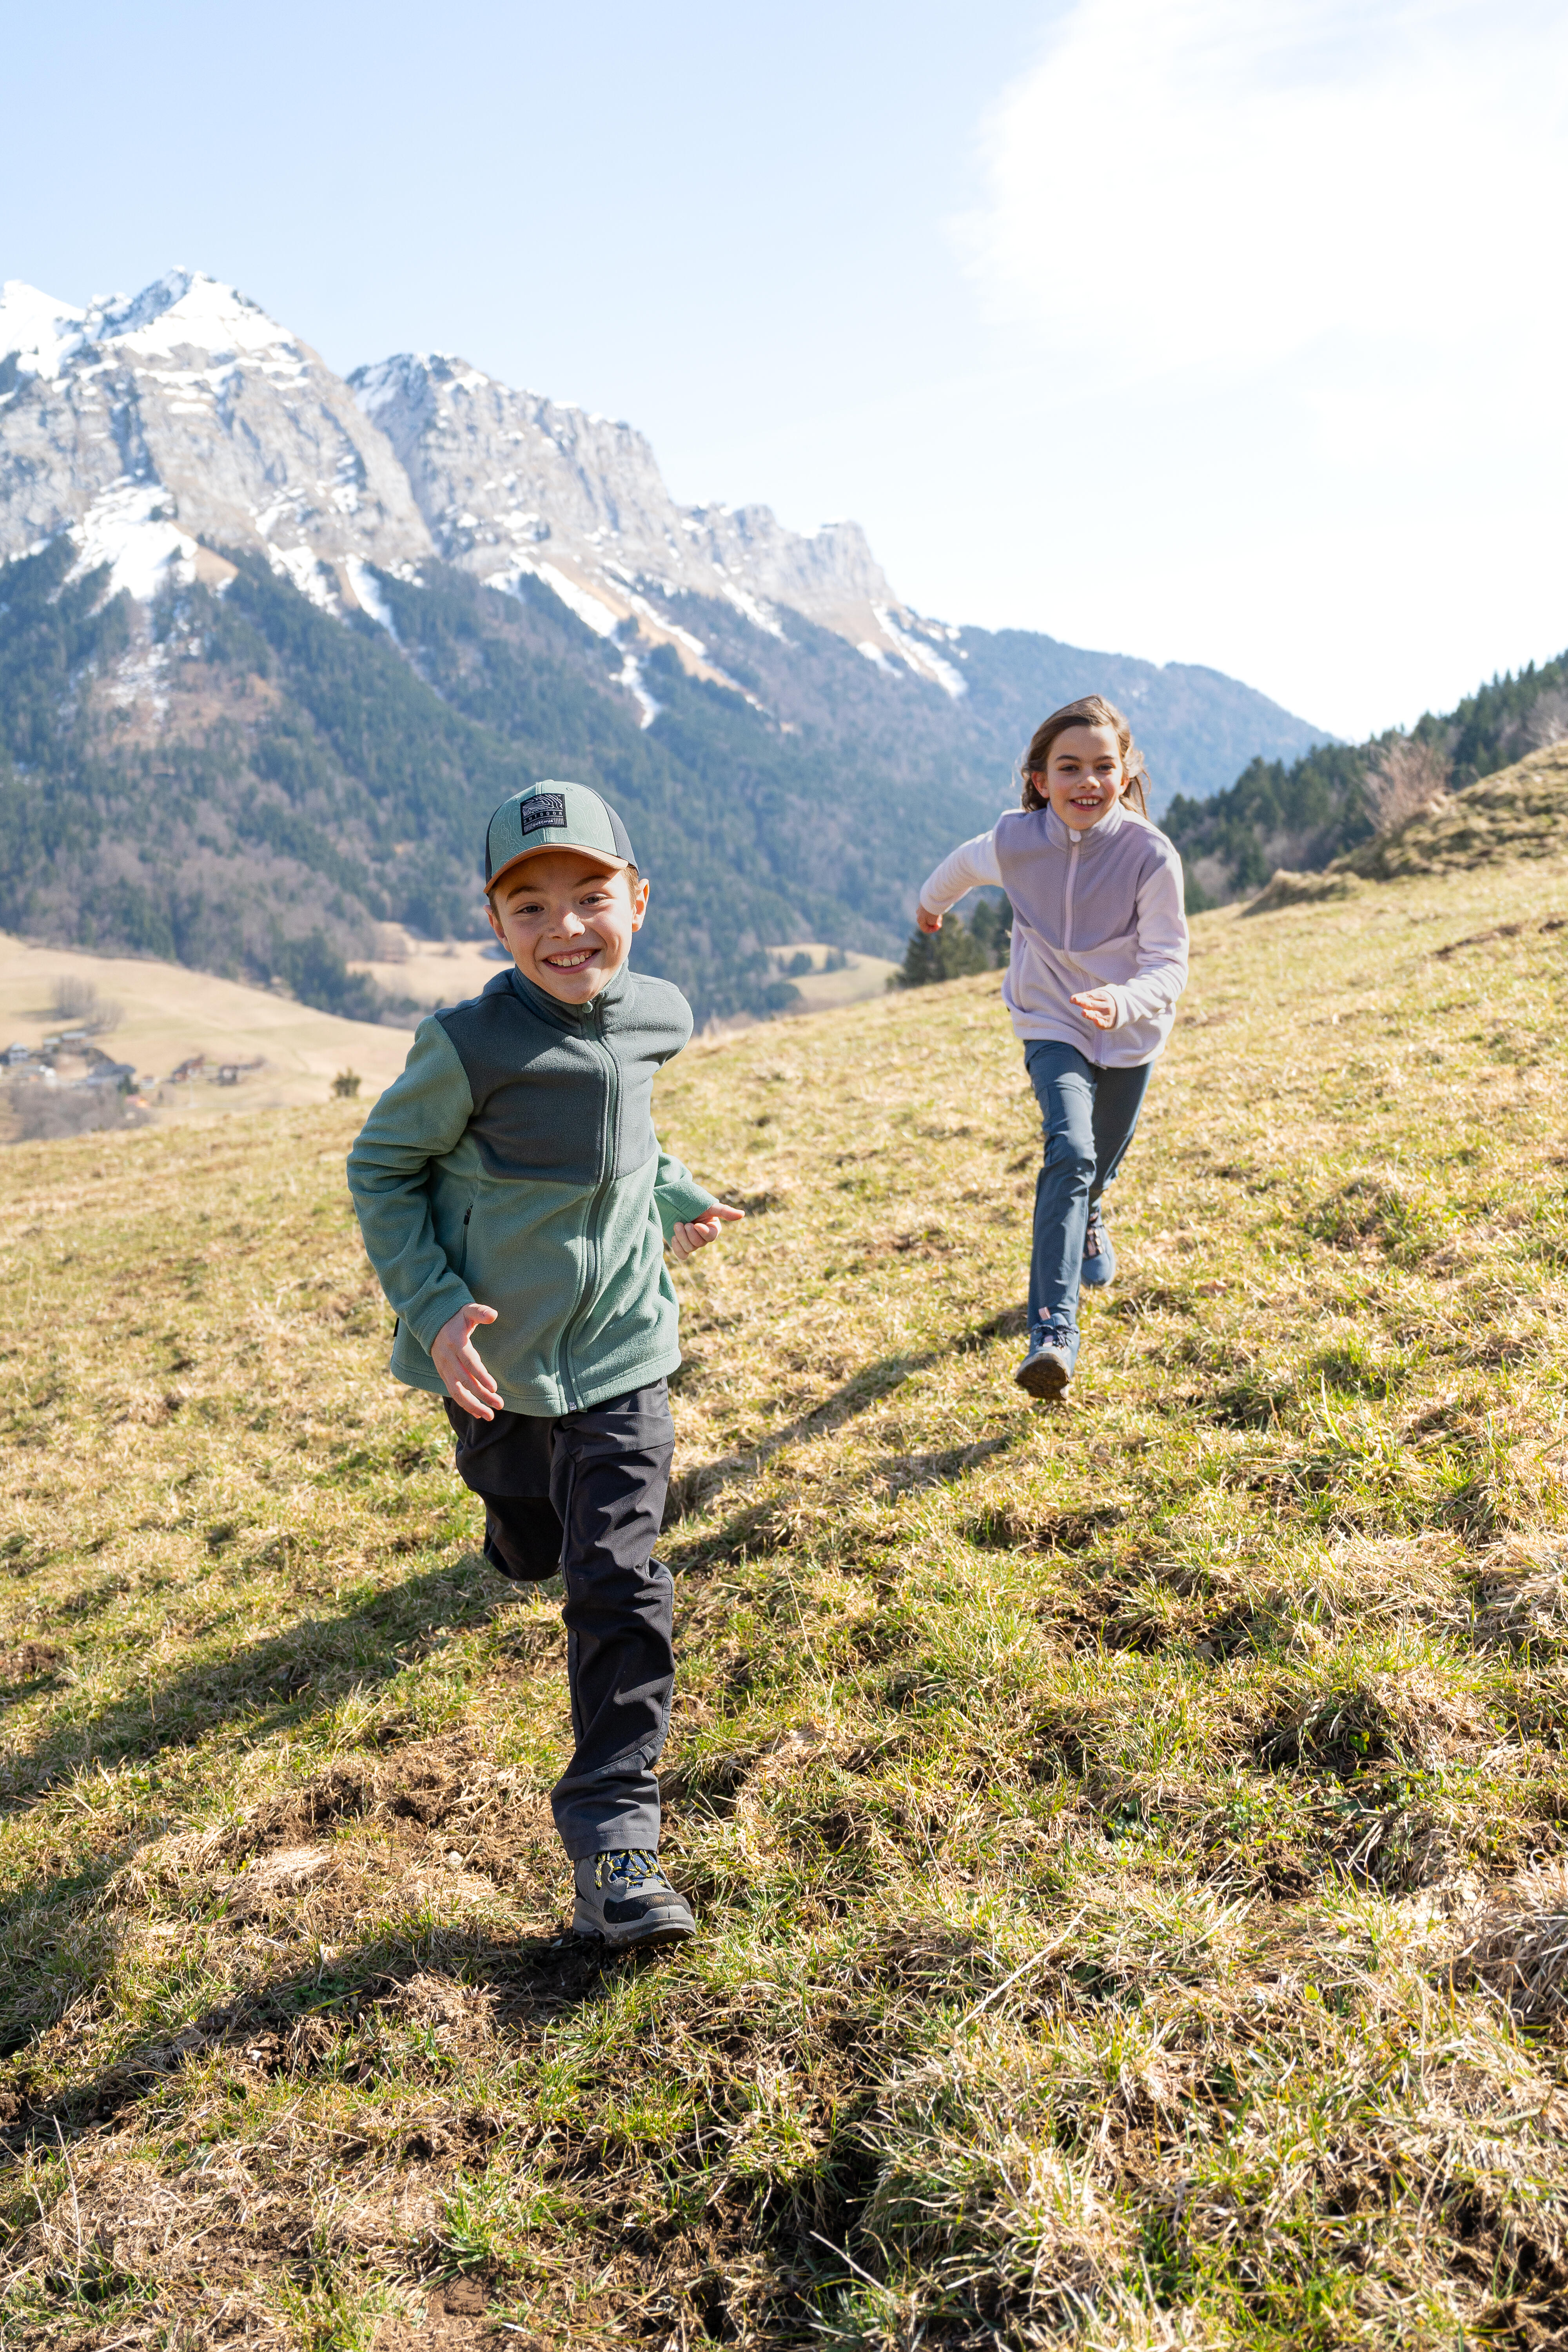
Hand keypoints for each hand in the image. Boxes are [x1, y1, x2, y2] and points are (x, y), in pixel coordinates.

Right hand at [431, 1301, 501, 1418]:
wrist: (432, 1322)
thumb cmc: (456, 1317)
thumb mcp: (468, 1310)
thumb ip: (480, 1312)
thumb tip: (493, 1315)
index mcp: (456, 1343)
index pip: (469, 1363)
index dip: (481, 1376)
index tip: (494, 1387)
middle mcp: (448, 1359)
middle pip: (465, 1381)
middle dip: (482, 1395)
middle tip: (500, 1404)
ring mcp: (444, 1369)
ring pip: (456, 1392)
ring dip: (473, 1406)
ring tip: (489, 1416)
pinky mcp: (443, 1375)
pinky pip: (452, 1393)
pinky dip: (464, 1404)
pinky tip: (478, 1413)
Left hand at [670, 1203, 745, 1262]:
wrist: (671, 1201)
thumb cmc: (692, 1201)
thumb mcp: (708, 1206)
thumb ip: (724, 1211)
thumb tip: (742, 1214)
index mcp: (712, 1227)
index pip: (711, 1236)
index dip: (703, 1233)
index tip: (696, 1224)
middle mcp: (703, 1236)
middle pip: (699, 1244)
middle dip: (689, 1234)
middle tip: (684, 1223)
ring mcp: (692, 1241)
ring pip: (690, 1249)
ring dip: (681, 1237)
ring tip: (677, 1225)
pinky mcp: (681, 1245)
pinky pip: (682, 1255)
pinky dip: (677, 1247)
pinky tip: (674, 1237)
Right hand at [915, 905, 942, 933]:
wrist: (933, 898)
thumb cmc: (932, 911)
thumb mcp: (933, 922)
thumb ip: (932, 924)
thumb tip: (932, 922)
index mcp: (919, 920)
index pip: (925, 929)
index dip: (932, 930)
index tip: (939, 926)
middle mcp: (918, 914)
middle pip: (926, 922)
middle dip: (933, 924)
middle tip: (940, 922)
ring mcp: (920, 908)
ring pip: (927, 916)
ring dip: (934, 918)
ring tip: (939, 916)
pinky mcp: (924, 904)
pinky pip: (928, 910)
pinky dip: (932, 912)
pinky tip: (937, 911)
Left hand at [1070, 988, 1117, 1030]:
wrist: (1121, 1008)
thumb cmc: (1103, 1001)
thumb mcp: (1097, 996)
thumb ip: (1085, 997)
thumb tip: (1072, 999)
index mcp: (1102, 996)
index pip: (1090, 996)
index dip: (1081, 997)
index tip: (1072, 999)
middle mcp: (1105, 1005)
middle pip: (1092, 1004)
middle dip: (1083, 1003)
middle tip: (1076, 1001)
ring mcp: (1107, 1014)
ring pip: (1096, 1014)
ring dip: (1090, 1013)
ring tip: (1083, 1012)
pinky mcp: (1108, 1023)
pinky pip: (1103, 1023)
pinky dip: (1099, 1022)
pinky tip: (1096, 1021)